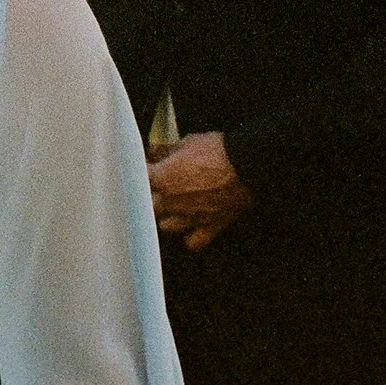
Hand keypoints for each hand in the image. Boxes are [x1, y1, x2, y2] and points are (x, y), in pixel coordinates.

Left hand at [147, 131, 253, 251]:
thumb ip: (168, 150)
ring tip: (171, 206)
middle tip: (157, 185)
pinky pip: (193, 242)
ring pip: (165, 226)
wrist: (247, 166)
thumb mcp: (188, 142)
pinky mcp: (209, 227)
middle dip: (149, 195)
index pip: (138, 176)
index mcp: (161, 178)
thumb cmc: (218, 151)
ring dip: (166, 216)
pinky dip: (190, 237)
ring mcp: (189, 217)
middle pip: (148, 205)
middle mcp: (171, 201)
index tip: (145, 164)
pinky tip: (191, 227)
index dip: (141, 169)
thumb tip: (157, 151)